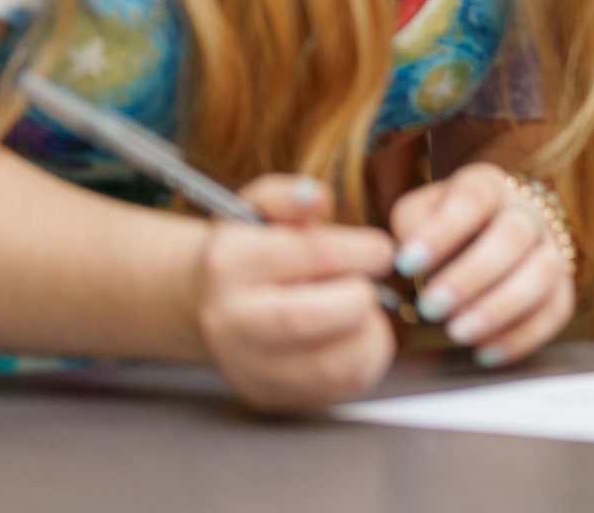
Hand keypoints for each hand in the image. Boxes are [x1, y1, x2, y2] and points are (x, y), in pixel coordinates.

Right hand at [194, 174, 397, 410]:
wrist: (211, 304)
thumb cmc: (250, 249)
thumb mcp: (258, 208)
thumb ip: (289, 195)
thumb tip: (316, 199)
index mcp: (229, 263)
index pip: (311, 255)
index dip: (362, 251)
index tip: (382, 251)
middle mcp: (230, 320)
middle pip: (306, 319)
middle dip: (358, 298)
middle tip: (367, 285)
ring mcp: (246, 366)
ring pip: (329, 364)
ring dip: (367, 332)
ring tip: (360, 310)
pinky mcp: (270, 397)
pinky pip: (338, 387)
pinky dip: (365, 358)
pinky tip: (354, 334)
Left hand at [390, 162, 575, 368]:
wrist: (487, 236)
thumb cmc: (443, 229)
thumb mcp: (419, 213)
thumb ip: (411, 226)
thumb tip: (407, 256)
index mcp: (488, 186)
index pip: (473, 199)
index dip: (443, 231)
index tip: (408, 264)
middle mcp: (527, 212)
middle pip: (514, 235)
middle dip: (472, 275)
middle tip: (431, 308)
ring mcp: (552, 248)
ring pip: (543, 272)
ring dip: (500, 307)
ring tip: (458, 333)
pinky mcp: (562, 286)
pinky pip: (556, 310)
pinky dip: (523, 335)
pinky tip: (485, 352)